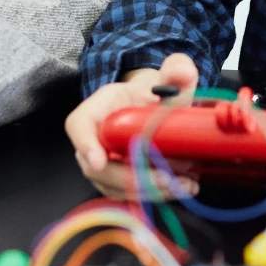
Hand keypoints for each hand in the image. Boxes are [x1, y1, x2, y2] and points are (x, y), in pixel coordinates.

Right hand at [66, 53, 198, 199]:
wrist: (156, 109)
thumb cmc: (154, 92)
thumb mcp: (168, 76)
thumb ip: (176, 70)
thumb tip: (183, 72)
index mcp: (100, 108)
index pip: (80, 125)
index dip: (86, 143)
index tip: (98, 161)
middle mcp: (95, 140)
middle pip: (99, 168)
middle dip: (133, 178)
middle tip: (168, 180)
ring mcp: (105, 165)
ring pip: (116, 187)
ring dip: (150, 191)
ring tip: (185, 184)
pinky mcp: (120, 182)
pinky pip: (131, 195)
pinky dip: (158, 195)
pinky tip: (184, 187)